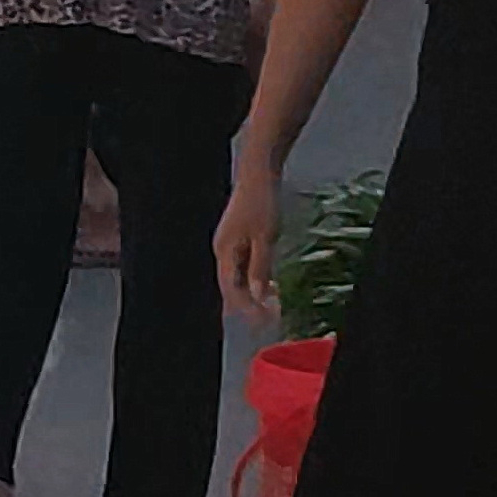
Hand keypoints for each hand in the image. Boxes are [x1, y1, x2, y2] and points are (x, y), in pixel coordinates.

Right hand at [215, 168, 283, 319]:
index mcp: (225, 252)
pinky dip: (256, 278)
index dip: (247, 309)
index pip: (232, 290)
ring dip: (254, 292)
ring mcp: (229, 244)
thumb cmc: (261, 204)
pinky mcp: (237, 238)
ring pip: (238, 277)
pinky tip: (270, 283)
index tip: (265, 321)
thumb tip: (258, 295)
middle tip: (271, 317)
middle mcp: (222, 251)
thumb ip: (260, 268)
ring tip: (274, 304)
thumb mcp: (265, 238)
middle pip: (232, 286)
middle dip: (250, 304)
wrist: (257, 174)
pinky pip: (243, 266)